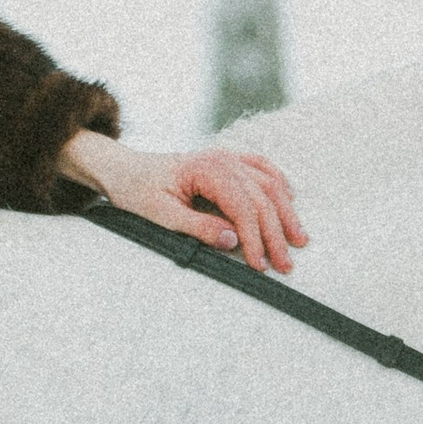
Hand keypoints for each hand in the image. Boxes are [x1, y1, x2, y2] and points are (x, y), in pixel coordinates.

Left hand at [57, 130, 308, 272]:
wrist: (124, 170)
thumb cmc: (137, 192)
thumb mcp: (160, 216)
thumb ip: (197, 227)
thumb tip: (232, 240)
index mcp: (206, 169)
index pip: (243, 206)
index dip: (255, 238)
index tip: (261, 265)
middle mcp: (222, 159)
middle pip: (261, 197)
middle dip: (275, 233)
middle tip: (285, 264)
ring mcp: (227, 158)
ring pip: (269, 183)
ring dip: (285, 212)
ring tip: (298, 239)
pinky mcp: (227, 162)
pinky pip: (262, 168)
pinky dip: (279, 184)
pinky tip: (290, 200)